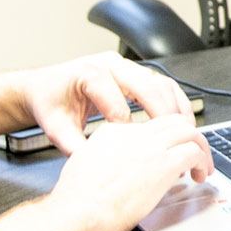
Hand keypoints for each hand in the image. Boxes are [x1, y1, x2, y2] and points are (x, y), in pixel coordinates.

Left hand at [20, 52, 198, 154]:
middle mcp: (110, 65)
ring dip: (176, 107)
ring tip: (185, 132)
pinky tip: (182, 121)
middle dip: (163, 115)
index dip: (127, 129)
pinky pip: (162, 84)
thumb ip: (72, 145)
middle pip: (147, 86)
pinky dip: (175, 102)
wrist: (46, 86)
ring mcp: (125, 67)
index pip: (117, 103)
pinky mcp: (134, 73)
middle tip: (175, 139)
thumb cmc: (50, 102)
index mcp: (90, 74)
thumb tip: (92, 165)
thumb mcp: (56, 126)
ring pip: (160, 82)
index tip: (135, 151)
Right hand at [48, 115, 214, 230]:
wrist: (78, 211)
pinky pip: (193, 153)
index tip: (167, 155)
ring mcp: (150, 148)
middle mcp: (134, 135)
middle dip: (189, 137)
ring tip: (202, 166)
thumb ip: (105, 160)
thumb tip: (118, 169)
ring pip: (189, 132)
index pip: (149, 127)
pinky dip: (202, 162)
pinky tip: (199, 175)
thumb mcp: (85, 166)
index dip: (164, 141)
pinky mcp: (164, 165)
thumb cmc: (77, 199)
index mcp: (113, 133)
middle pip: (173, 122)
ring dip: (201, 148)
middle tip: (194, 155)